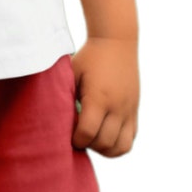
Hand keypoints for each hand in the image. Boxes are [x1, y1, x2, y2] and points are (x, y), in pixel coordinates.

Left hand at [71, 37, 138, 156]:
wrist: (116, 42)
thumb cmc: (89, 57)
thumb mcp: (72, 74)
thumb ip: (66, 97)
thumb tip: (56, 120)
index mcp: (98, 97)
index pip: (87, 132)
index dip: (75, 140)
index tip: (68, 135)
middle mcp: (117, 106)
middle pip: (104, 142)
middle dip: (88, 145)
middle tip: (77, 137)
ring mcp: (129, 109)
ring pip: (121, 147)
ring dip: (104, 149)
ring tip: (91, 139)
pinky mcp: (135, 110)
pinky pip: (130, 139)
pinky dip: (117, 144)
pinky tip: (104, 136)